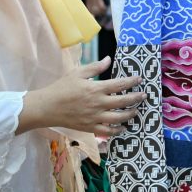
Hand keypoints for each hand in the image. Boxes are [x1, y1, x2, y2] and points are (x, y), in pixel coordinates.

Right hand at [19, 57, 145, 136]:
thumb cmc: (62, 88)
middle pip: (123, 102)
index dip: (132, 82)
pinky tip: (122, 127)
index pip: (119, 85)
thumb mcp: (77, 73)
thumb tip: (108, 59)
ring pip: (118, 118)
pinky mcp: (90, 128)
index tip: (139, 79)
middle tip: (144, 95)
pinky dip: (117, 130)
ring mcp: (94, 118)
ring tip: (135, 111)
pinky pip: (107, 132)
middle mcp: (98, 104)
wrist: (47, 108)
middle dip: (136, 98)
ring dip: (130, 114)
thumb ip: (95, 67)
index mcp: (95, 89)